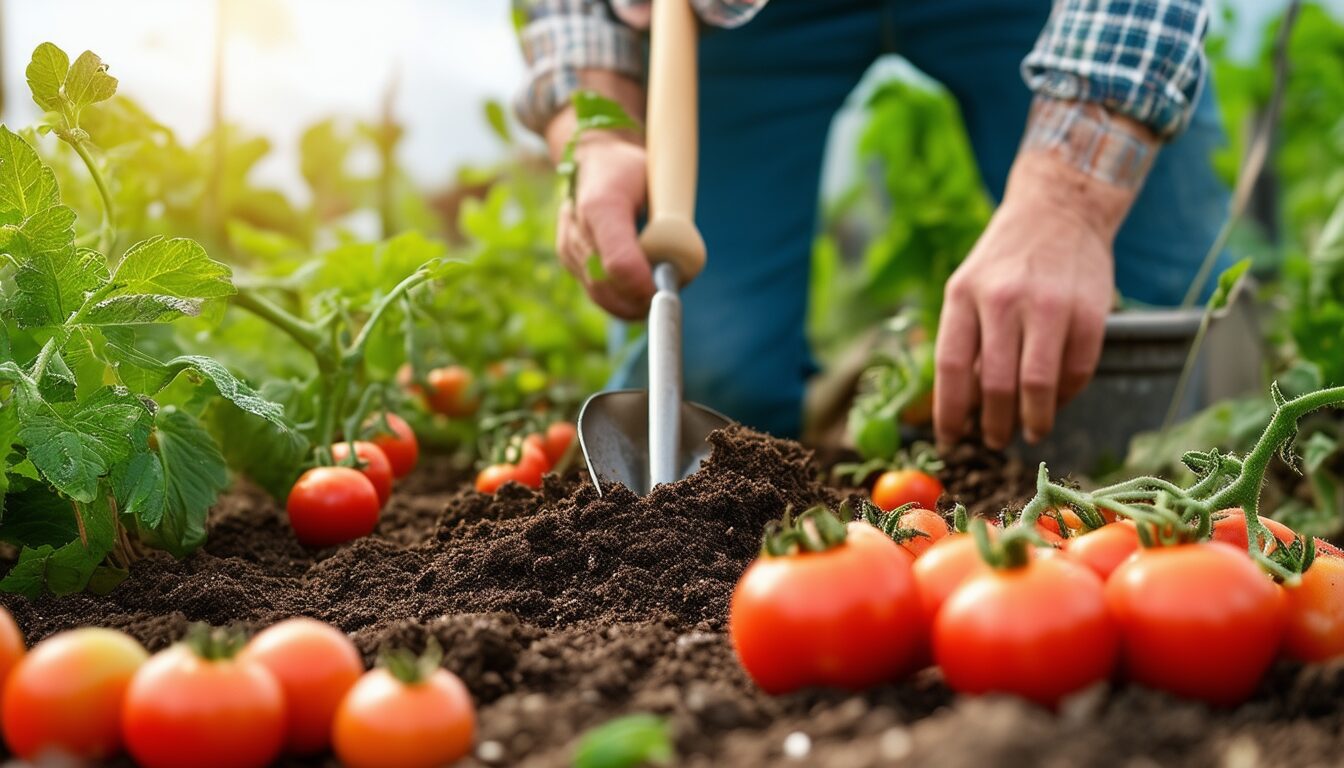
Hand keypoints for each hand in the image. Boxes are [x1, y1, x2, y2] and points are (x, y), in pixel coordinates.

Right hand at [555, 133, 653, 319]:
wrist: (594, 160)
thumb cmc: (630, 169)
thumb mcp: (656, 183)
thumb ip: (669, 222)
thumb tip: (679, 267)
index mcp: (601, 205)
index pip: (618, 262)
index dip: (642, 284)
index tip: (664, 288)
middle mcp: (577, 228)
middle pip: (608, 285)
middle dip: (639, 298)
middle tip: (664, 297)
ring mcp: (568, 246)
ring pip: (600, 294)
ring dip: (630, 302)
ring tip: (654, 295)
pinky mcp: (568, 258)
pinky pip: (594, 291)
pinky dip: (618, 299)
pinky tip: (637, 295)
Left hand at [934, 151, 1130, 449]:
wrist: (1059, 209)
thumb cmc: (1005, 261)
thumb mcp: (968, 287)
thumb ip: (966, 340)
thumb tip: (964, 407)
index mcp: (964, 294)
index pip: (952, 368)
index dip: (950, 413)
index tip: (949, 440)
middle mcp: (1004, 299)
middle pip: (997, 385)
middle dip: (994, 426)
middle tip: (993, 443)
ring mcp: (1050, 305)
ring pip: (1038, 386)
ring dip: (1033, 421)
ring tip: (1030, 432)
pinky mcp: (1090, 311)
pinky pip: (1077, 371)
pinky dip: (1066, 396)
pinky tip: (1057, 400)